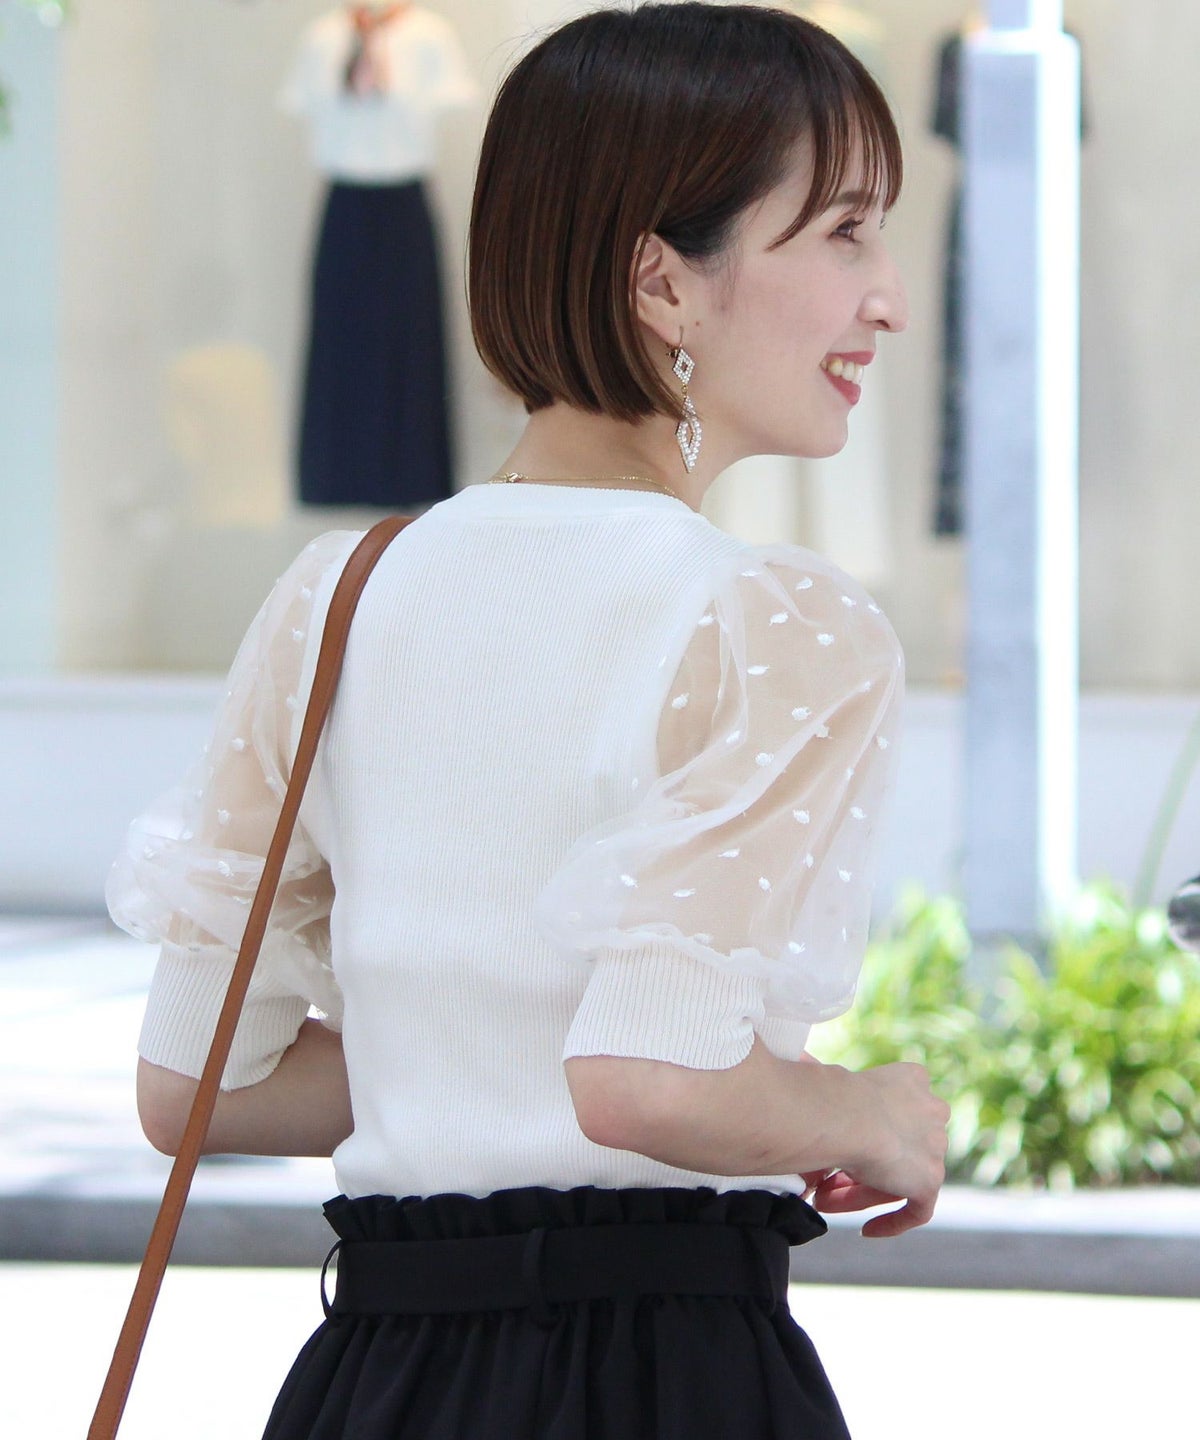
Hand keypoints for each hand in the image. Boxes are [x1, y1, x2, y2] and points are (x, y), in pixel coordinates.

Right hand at [801, 1060, 949, 1238]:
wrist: (846, 1117)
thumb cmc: (827, 1095)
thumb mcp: (828, 1081)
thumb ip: (824, 1081)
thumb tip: (797, 1068)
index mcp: (911, 1078)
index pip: (890, 1109)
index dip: (860, 1132)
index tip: (836, 1147)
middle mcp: (931, 1110)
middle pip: (892, 1146)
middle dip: (856, 1166)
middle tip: (822, 1181)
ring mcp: (935, 1147)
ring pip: (895, 1176)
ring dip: (860, 1191)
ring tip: (824, 1201)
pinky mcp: (930, 1180)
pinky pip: (917, 1209)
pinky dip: (892, 1221)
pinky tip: (867, 1230)